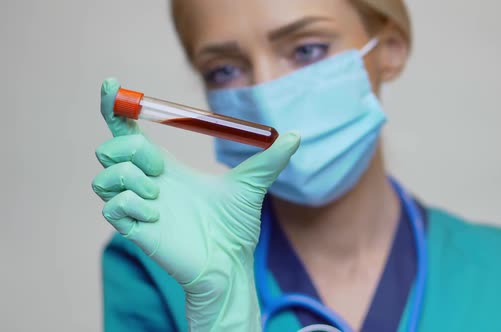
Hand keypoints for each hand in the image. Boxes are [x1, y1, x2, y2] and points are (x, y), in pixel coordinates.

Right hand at [92, 78, 299, 330]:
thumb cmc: (236, 227)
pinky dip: (130, 203)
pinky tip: (156, 215)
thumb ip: (271, 159)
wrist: (231, 263)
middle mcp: (147, 183)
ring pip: (104, 175)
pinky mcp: (135, 230)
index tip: (111, 84)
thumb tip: (297, 135)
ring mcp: (138, 207)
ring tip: (158, 193)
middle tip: (161, 169)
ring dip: (129, 177)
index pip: (128, 131)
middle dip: (131, 148)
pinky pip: (112, 206)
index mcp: (167, 167)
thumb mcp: (253, 185)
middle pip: (111, 148)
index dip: (115, 107)